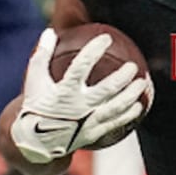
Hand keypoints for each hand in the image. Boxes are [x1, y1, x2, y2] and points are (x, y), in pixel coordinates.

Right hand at [9, 29, 152, 164]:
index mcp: (63, 92)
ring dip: (131, 95)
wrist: (36, 142)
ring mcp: (87, 122)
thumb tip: (50, 32)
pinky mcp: (92, 133)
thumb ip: (42, 56)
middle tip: (132, 66)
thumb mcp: (34, 80)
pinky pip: (114, 123)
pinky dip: (128, 115)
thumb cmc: (36, 106)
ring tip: (141, 83)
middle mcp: (77, 107)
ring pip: (115, 107)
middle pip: (106, 89)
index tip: (105, 38)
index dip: (93, 50)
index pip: (80, 67)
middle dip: (122, 77)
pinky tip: (138, 106)